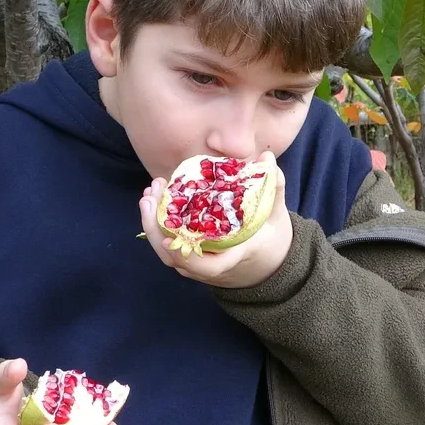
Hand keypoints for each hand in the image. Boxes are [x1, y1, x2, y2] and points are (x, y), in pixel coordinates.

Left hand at [138, 151, 292, 288]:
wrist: (265, 265)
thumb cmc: (271, 239)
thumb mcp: (275, 215)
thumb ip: (274, 187)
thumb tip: (267, 158)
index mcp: (234, 256)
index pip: (209, 266)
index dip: (187, 258)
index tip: (169, 240)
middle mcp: (211, 266)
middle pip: (175, 259)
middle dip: (156, 229)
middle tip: (149, 198)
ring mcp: (197, 264)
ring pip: (167, 253)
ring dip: (152, 224)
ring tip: (149, 193)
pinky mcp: (189, 257)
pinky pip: (168, 246)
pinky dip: (158, 224)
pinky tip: (154, 199)